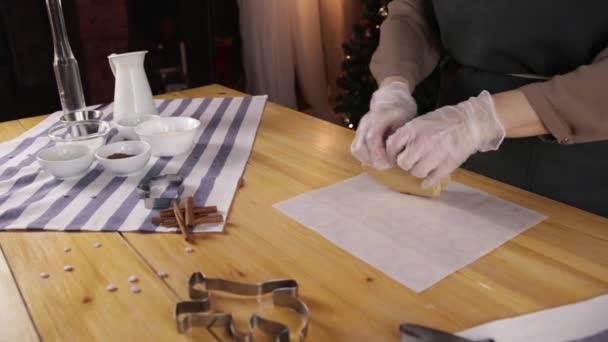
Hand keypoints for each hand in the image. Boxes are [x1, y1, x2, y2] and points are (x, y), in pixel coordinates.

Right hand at [351, 81, 416, 168]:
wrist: (391, 97)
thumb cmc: (402, 110)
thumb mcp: (406, 120)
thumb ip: (399, 137)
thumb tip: (395, 157)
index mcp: (379, 116)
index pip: (372, 138)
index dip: (378, 154)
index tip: (388, 164)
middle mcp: (365, 122)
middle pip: (359, 147)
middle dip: (373, 160)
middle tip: (387, 165)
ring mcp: (360, 127)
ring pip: (356, 149)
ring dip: (368, 160)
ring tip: (383, 162)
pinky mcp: (358, 133)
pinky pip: (356, 149)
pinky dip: (365, 157)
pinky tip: (377, 158)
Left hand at [386, 91, 505, 187]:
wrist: (471, 121)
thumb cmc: (444, 121)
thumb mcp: (422, 121)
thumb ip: (407, 134)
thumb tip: (392, 149)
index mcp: (415, 128)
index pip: (392, 145)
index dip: (391, 153)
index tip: (395, 156)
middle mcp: (424, 141)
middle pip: (403, 163)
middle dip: (405, 163)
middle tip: (411, 161)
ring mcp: (437, 153)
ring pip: (417, 173)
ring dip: (418, 171)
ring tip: (423, 165)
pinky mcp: (449, 164)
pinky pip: (432, 179)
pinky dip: (427, 182)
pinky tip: (427, 180)